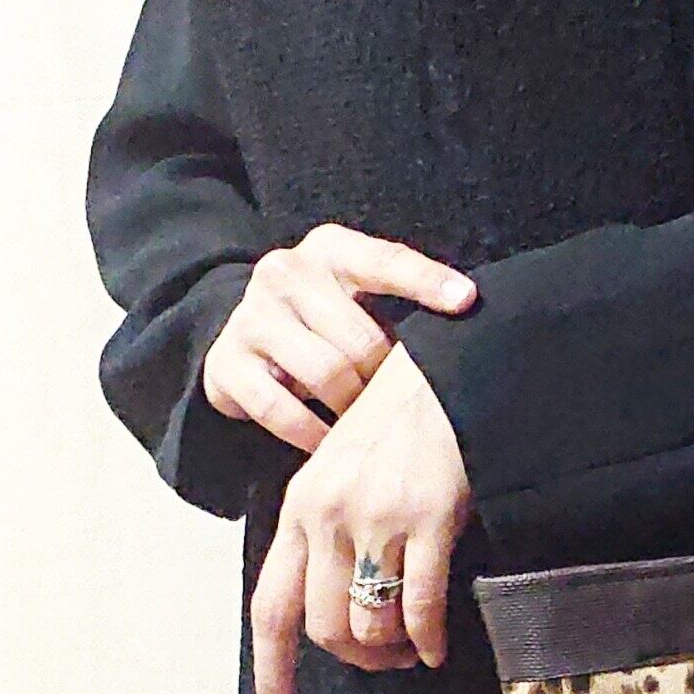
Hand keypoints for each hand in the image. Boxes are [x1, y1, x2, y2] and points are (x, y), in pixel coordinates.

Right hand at [202, 223, 476, 453]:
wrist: (244, 338)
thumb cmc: (326, 322)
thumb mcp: (359, 299)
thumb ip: (401, 304)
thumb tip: (468, 319)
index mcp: (329, 248)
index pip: (385, 261)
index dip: (427, 282)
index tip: (467, 302)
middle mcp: (284, 272)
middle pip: (358, 336)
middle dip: (383, 378)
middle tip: (396, 403)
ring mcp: (250, 316)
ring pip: (323, 373)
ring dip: (352, 409)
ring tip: (365, 423)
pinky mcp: (226, 362)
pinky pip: (279, 409)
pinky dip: (311, 433)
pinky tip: (329, 444)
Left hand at [251, 342, 473, 693]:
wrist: (452, 371)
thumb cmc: (404, 419)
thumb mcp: (345, 468)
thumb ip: (330, 526)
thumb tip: (340, 599)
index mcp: (299, 507)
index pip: (271, 605)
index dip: (272, 668)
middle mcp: (326, 516)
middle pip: (322, 628)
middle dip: (355, 659)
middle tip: (384, 661)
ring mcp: (374, 519)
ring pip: (368, 624)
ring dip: (392, 651)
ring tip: (412, 650)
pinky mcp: (426, 519)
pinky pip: (419, 607)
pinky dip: (428, 639)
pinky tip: (439, 646)